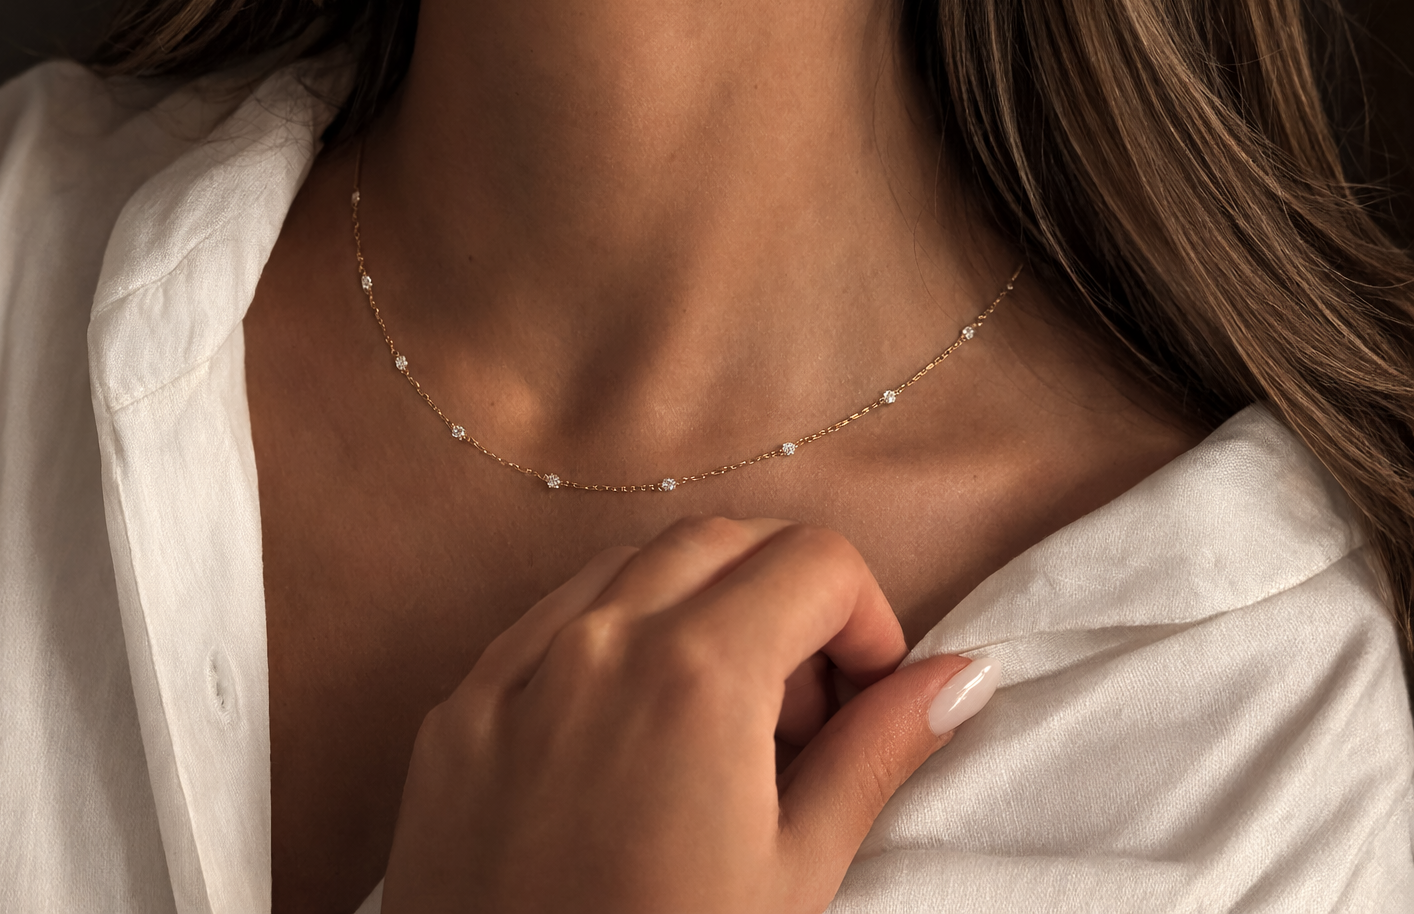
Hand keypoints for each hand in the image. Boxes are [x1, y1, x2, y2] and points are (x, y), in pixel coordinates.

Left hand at [381, 517, 998, 912]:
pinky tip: (629, 732)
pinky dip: (610, 639)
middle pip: (724, 542)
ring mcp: (513, 670)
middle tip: (802, 714)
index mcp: (697, 674)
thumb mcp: (794, 874)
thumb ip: (876, 752)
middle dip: (785, 599)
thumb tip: (960, 676)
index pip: (815, 562)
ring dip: (697, 607)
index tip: (864, 698)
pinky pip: (547, 621)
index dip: (866, 620)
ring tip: (717, 726)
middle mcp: (598, 642)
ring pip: (630, 565)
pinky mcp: (456, 710)